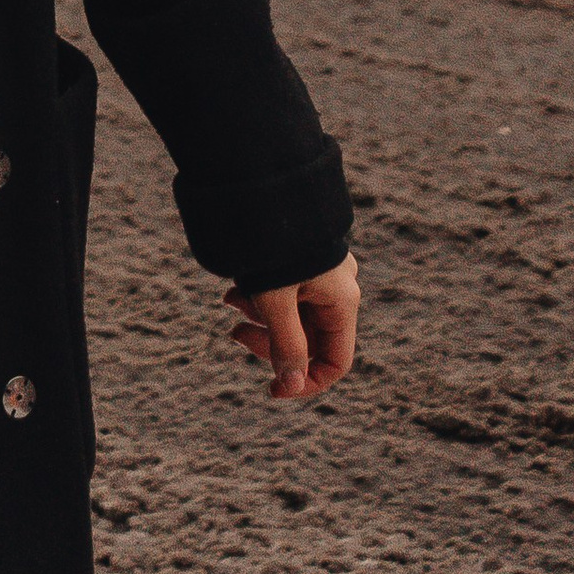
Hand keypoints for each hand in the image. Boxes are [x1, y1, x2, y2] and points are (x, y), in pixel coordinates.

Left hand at [224, 254, 358, 399]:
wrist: (264, 185)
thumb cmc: (272, 244)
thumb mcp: (275, 300)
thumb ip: (286, 345)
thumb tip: (292, 386)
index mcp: (342, 302)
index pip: (335, 361)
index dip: (307, 382)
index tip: (273, 388)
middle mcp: (338, 288)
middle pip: (309, 339)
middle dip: (269, 340)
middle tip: (236, 333)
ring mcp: (322, 273)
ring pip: (293, 316)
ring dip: (259, 316)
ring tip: (230, 300)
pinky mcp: (303, 260)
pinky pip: (287, 292)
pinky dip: (261, 296)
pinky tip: (235, 290)